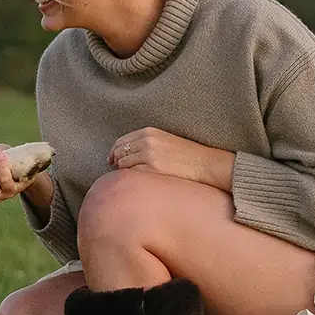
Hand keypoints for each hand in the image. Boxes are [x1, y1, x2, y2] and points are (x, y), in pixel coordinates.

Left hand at [109, 128, 233, 192]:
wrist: (204, 164)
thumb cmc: (187, 155)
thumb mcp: (165, 140)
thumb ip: (146, 143)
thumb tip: (126, 154)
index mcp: (149, 132)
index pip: (122, 141)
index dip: (114, 151)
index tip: (111, 159)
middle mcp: (147, 142)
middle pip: (119, 152)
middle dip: (115, 162)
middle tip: (116, 170)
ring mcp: (149, 156)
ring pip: (123, 165)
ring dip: (122, 172)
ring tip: (129, 177)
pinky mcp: (152, 170)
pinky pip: (132, 175)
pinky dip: (131, 179)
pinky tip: (136, 182)